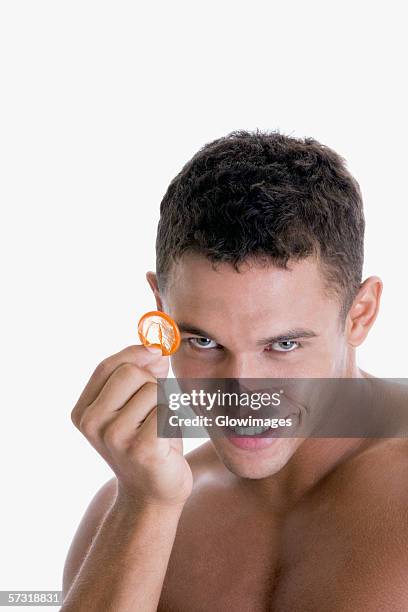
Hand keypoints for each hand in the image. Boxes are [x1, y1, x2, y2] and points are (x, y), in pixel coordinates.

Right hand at [71, 345, 192, 507]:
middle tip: (155, 409)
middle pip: (131, 372)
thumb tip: (157, 344)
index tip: (157, 350)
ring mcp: (115, 437)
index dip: (135, 352)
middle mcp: (93, 423)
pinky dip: (174, 420)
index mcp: (83, 412)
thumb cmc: (148, 443)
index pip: (108, 366)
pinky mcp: (141, 448)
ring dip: (166, 405)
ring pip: (154, 390)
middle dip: (152, 383)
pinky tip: (167, 441)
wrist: (153, 495)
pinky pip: (168, 409)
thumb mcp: (136, 406)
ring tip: (160, 429)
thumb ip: (143, 372)